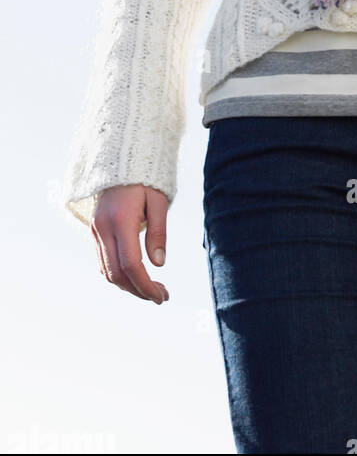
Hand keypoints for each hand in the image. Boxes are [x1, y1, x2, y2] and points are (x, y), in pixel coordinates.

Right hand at [91, 185, 169, 303]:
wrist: (121, 158)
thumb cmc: (146, 178)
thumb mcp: (159, 201)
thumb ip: (158, 232)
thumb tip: (159, 264)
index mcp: (121, 220)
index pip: (131, 264)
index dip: (146, 285)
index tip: (162, 296)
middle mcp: (103, 228)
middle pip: (116, 273)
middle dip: (138, 290)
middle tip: (161, 297)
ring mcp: (95, 230)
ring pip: (106, 271)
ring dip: (128, 286)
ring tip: (151, 290)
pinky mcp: (94, 230)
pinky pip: (103, 260)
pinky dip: (117, 274)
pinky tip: (135, 277)